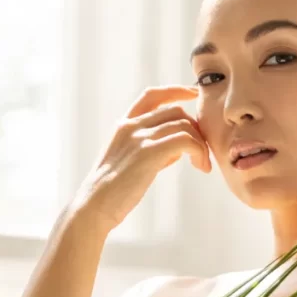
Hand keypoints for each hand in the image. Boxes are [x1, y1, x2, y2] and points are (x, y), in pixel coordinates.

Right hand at [66, 84, 210, 231]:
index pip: (153, 96)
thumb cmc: (113, 191)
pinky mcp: (149, 152)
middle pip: (175, 111)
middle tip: (202, 152)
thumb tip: (178, 149)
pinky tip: (200, 166)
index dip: (176, 91)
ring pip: (184, 125)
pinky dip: (199, 151)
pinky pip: (185, 140)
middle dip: (195, 128)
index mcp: (124, 125)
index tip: (194, 94)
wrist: (94, 205)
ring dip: (200, 144)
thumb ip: (153, 150)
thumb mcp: (130, 162)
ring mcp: (139, 137)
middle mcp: (131, 125)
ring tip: (202, 164)